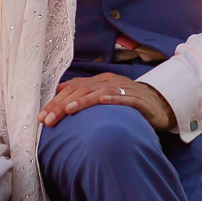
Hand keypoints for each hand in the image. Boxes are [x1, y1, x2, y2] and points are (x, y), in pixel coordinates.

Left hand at [40, 72, 175, 131]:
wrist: (159, 104)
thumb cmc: (128, 102)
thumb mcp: (104, 96)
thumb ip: (84, 93)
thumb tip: (60, 92)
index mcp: (99, 81)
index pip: (73, 89)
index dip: (56, 102)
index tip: (41, 117)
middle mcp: (109, 82)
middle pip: (82, 91)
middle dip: (63, 105)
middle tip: (48, 119)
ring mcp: (124, 89)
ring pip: (99, 93)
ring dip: (83, 101)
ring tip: (68, 110)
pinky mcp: (137, 100)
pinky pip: (124, 99)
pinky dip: (112, 99)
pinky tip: (102, 102)